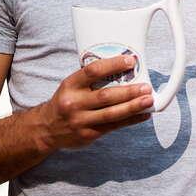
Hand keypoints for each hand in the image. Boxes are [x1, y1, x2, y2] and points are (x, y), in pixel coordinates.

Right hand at [32, 55, 153, 150]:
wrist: (46, 129)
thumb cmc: (65, 102)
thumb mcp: (70, 86)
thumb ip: (90, 80)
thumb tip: (122, 71)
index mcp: (70, 85)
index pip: (92, 71)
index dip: (113, 65)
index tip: (130, 61)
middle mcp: (74, 102)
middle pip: (105, 96)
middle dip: (129, 91)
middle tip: (146, 87)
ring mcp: (80, 120)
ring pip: (111, 114)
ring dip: (133, 107)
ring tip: (148, 100)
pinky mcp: (88, 134)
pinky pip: (113, 127)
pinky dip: (130, 120)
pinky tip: (143, 115)